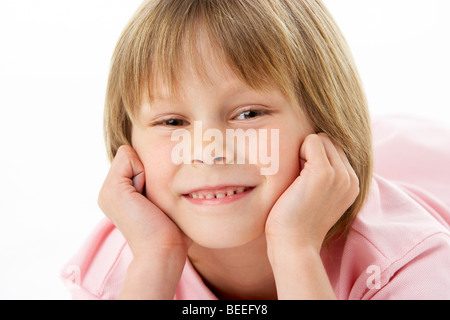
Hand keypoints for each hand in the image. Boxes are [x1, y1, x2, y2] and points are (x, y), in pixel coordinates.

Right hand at [98, 145, 190, 257]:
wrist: (162, 252)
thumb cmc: (172, 231)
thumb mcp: (163, 201)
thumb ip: (158, 183)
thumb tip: (175, 165)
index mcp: (118, 195)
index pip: (134, 160)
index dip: (150, 172)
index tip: (155, 200)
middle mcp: (107, 192)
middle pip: (132, 156)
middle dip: (148, 171)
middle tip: (152, 202)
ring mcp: (107, 191)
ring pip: (130, 154)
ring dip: (147, 173)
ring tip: (149, 201)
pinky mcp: (112, 188)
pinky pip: (128, 155)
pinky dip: (142, 171)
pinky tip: (145, 198)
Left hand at [265, 133, 358, 251]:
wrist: (294, 245)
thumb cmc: (296, 222)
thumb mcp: (317, 197)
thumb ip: (324, 176)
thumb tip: (311, 149)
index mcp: (351, 184)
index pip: (335, 149)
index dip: (314, 158)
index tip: (304, 183)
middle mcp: (350, 178)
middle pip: (329, 140)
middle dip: (310, 153)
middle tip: (299, 181)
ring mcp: (340, 174)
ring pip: (320, 138)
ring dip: (303, 153)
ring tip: (298, 181)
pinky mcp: (324, 173)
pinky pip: (312, 140)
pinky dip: (298, 152)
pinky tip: (294, 178)